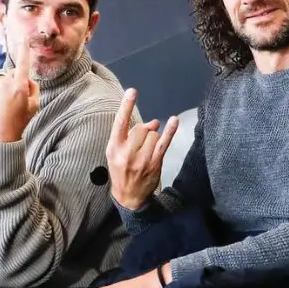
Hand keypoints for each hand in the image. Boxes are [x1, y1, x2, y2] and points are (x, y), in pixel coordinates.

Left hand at [0, 36, 39, 142]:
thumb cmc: (19, 121)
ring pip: (4, 75)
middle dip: (18, 81)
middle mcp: (7, 82)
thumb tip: (28, 79)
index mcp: (20, 87)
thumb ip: (34, 88)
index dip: (24, 51)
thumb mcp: (35, 106)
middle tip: (17, 99)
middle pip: (15, 73)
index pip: (24, 64)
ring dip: (7, 83)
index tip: (24, 39)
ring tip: (6, 101)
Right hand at [105, 88, 177, 209]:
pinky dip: (170, 131)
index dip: (126, 106)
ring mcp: (142, 159)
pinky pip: (164, 143)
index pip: (120, 123)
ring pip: (153, 135)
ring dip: (152, 138)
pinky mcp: (155, 163)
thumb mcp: (116, 152)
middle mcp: (127, 153)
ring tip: (146, 150)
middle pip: (141, 129)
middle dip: (143, 131)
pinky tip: (174, 120)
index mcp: (114, 147)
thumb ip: (130, 135)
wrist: (128, 196)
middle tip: (141, 142)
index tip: (132, 91)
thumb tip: (152, 123)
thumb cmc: (121, 170)